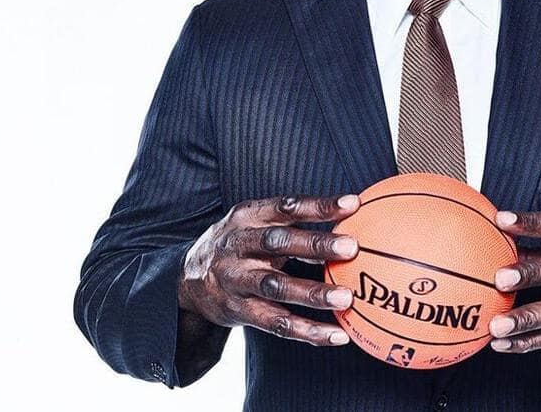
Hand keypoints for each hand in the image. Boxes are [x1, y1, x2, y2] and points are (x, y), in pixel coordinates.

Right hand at [179, 194, 360, 346]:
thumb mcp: (255, 224)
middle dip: (315, 245)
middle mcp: (238, 246)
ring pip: (277, 287)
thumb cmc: (240, 246)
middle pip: (278, 243)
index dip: (318, 205)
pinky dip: (308, 331)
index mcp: (247, 217)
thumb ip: (294, 224)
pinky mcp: (240, 311)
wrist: (188, 280)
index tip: (352, 205)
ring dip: (313, 293)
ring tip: (346, 298)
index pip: (285, 207)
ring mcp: (237, 280)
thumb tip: (349, 226)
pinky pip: (277, 324)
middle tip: (351, 248)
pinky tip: (336, 335)